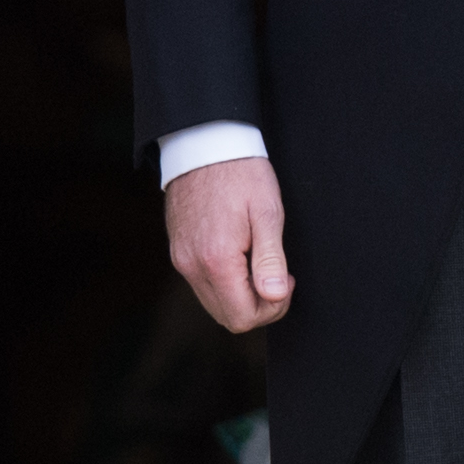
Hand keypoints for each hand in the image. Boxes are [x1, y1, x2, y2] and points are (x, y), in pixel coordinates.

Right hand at [165, 157, 293, 331]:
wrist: (205, 146)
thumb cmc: (242, 175)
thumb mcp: (267, 213)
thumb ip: (271, 259)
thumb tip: (275, 296)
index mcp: (216, 260)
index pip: (243, 317)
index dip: (272, 309)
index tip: (285, 280)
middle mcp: (191, 266)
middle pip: (227, 317)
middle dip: (259, 306)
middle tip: (278, 274)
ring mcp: (181, 260)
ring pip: (215, 303)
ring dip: (243, 294)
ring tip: (261, 261)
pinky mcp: (179, 252)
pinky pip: (204, 285)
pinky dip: (227, 282)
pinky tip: (242, 256)